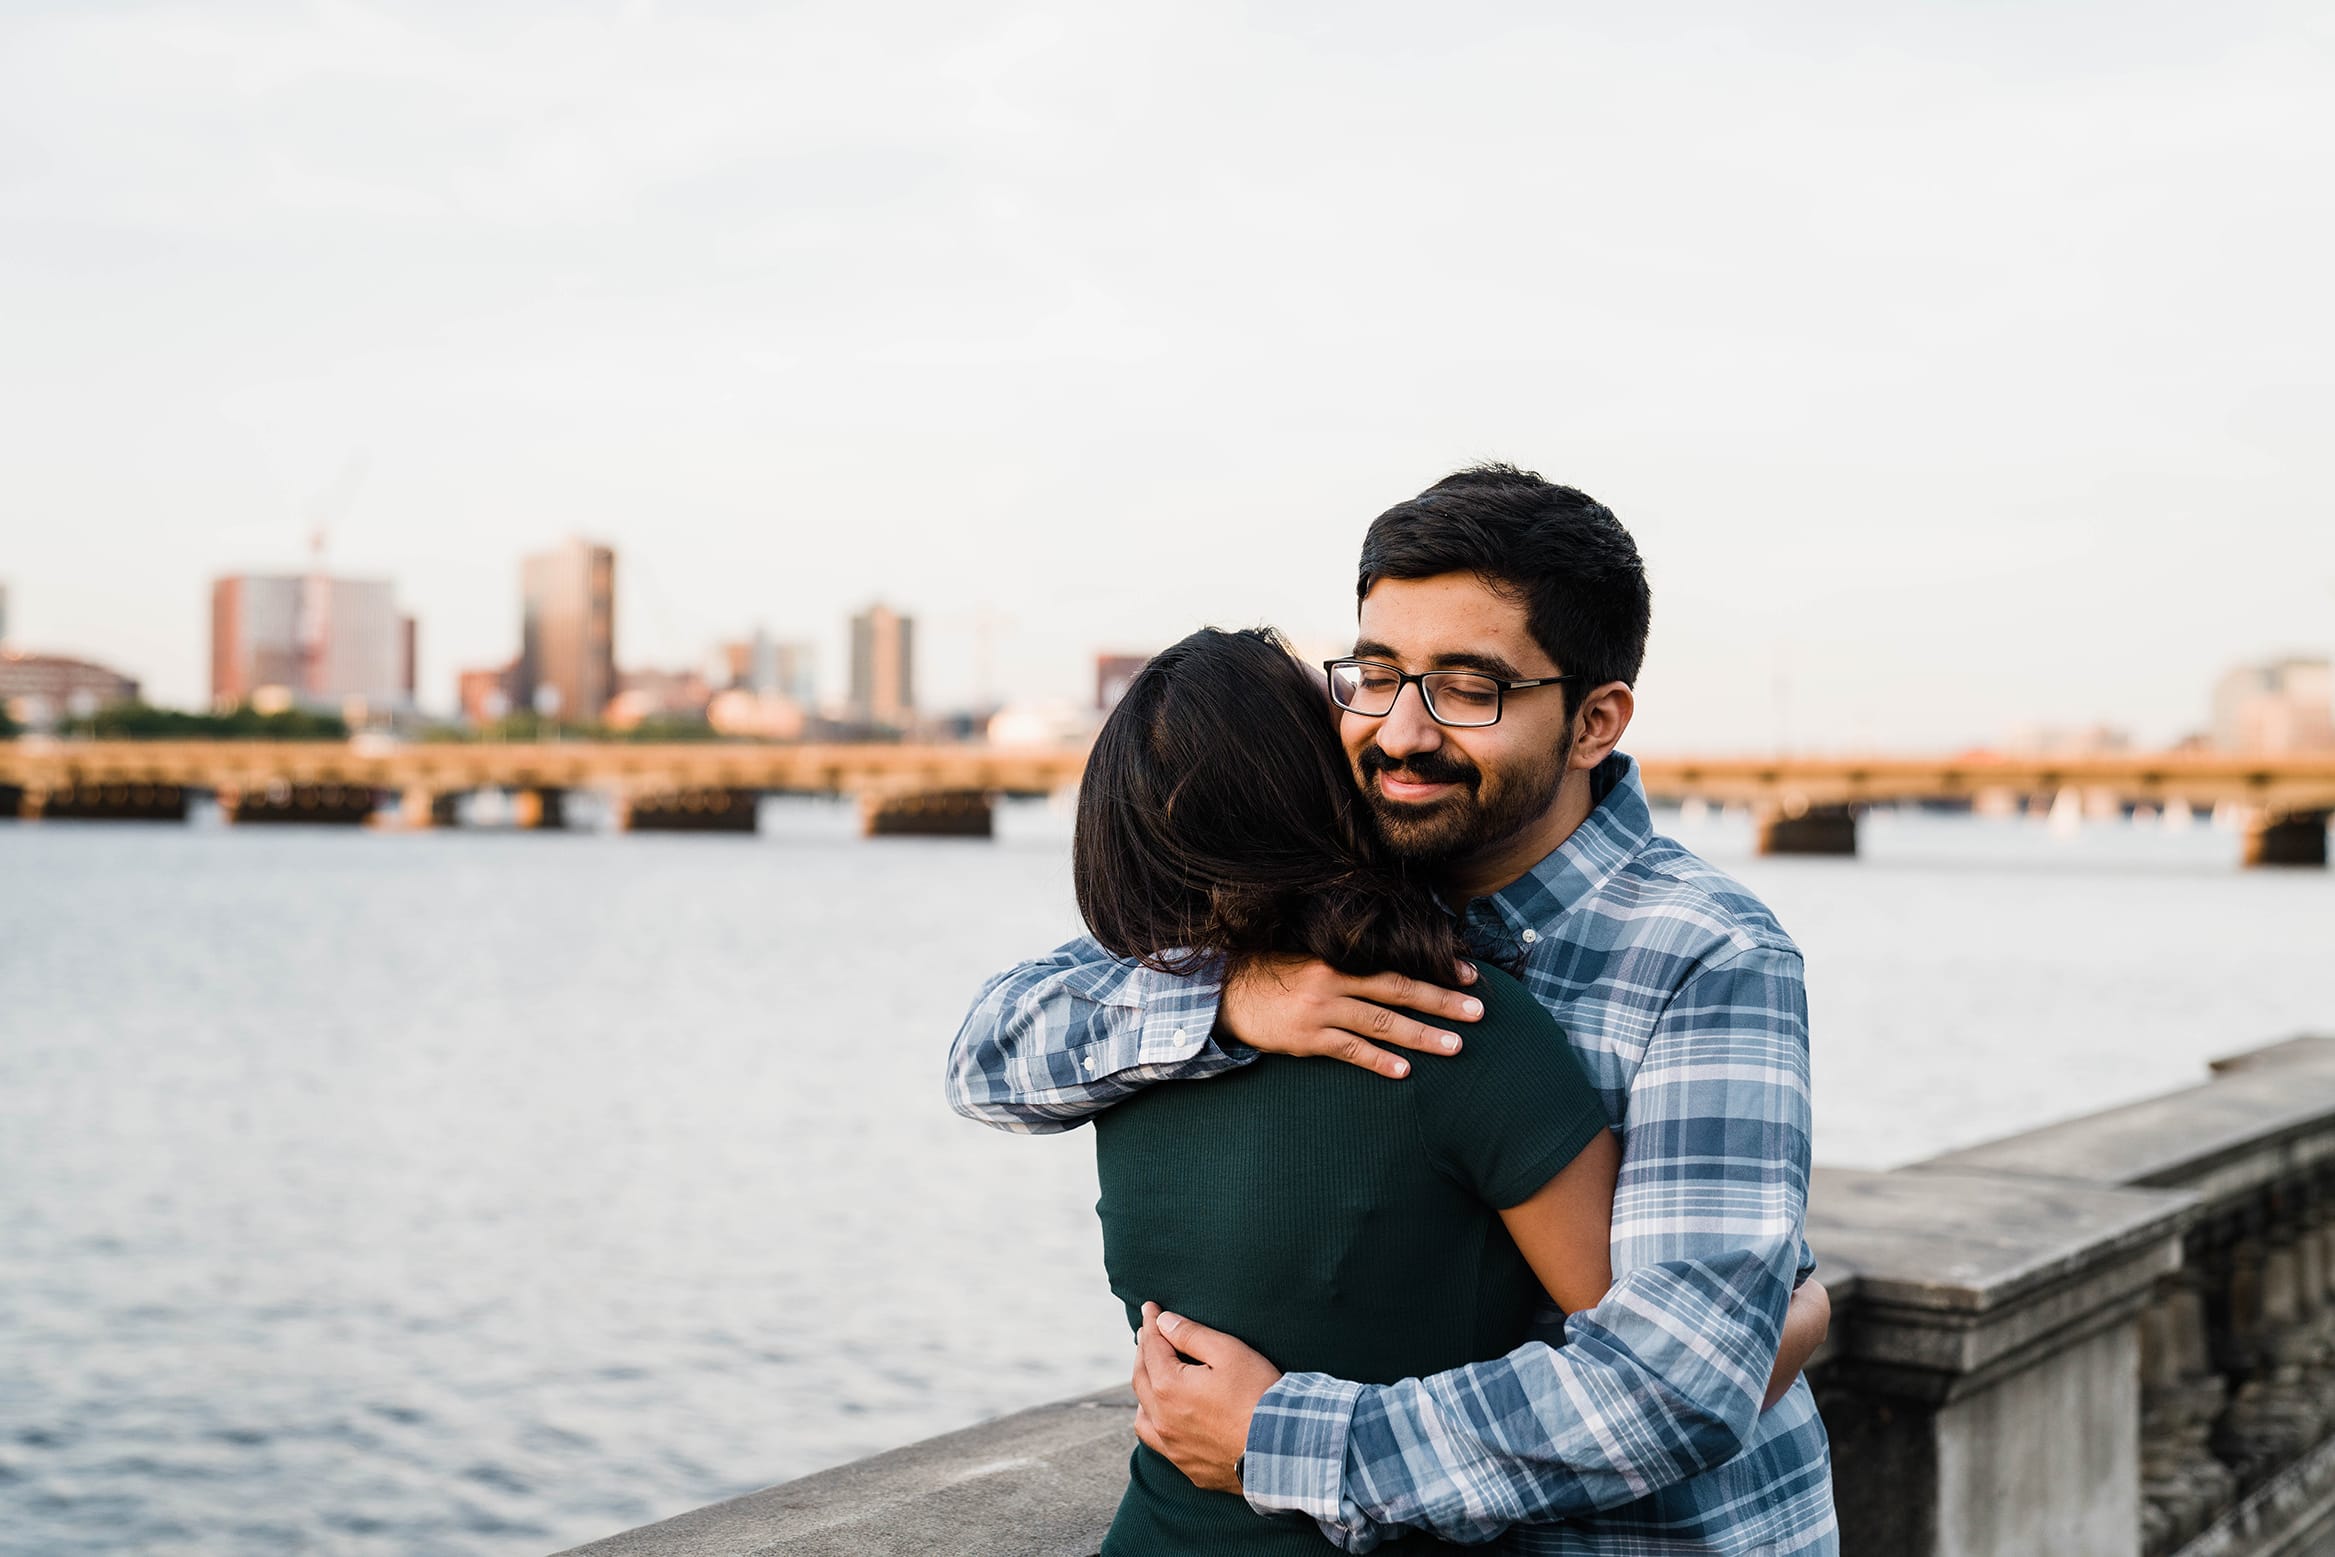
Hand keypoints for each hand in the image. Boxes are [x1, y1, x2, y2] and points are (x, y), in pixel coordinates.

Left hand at [1130, 1302, 1282, 1492]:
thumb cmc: (1259, 1395)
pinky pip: (1159, 1443)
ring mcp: (1174, 1447)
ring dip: (1144, 1391)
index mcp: (1169, 1387)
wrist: (1283, 1449)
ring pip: (1143, 1415)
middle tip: (1148, 1334)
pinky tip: (1166, 1417)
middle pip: (1141, 1378)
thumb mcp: (1229, 1352)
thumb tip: (1164, 1322)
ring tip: (1152, 1376)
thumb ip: (1191, 1334)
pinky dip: (1155, 1424)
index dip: (1151, 1324)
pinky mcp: (1189, 1467)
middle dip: (1143, 1352)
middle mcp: (1163, 1419)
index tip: (1149, 1308)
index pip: (1152, 1347)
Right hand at [1218, 954, 1480, 1078]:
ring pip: (1381, 1023)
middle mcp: (1332, 980)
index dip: (1433, 969)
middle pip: (1397, 990)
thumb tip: (1387, 971)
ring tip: (1455, 1046)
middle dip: (1441, 1001)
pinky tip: (1404, 1071)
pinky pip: (1350, 1051)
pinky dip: (1378, 1061)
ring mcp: (1320, 1010)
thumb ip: (1343, 964)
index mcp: (1336, 957)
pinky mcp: (1306, 1038)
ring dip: (1421, 1035)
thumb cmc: (1268, 975)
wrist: (1220, 994)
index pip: (1395, 962)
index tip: (1469, 975)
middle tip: (1478, 1011)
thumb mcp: (1306, 959)